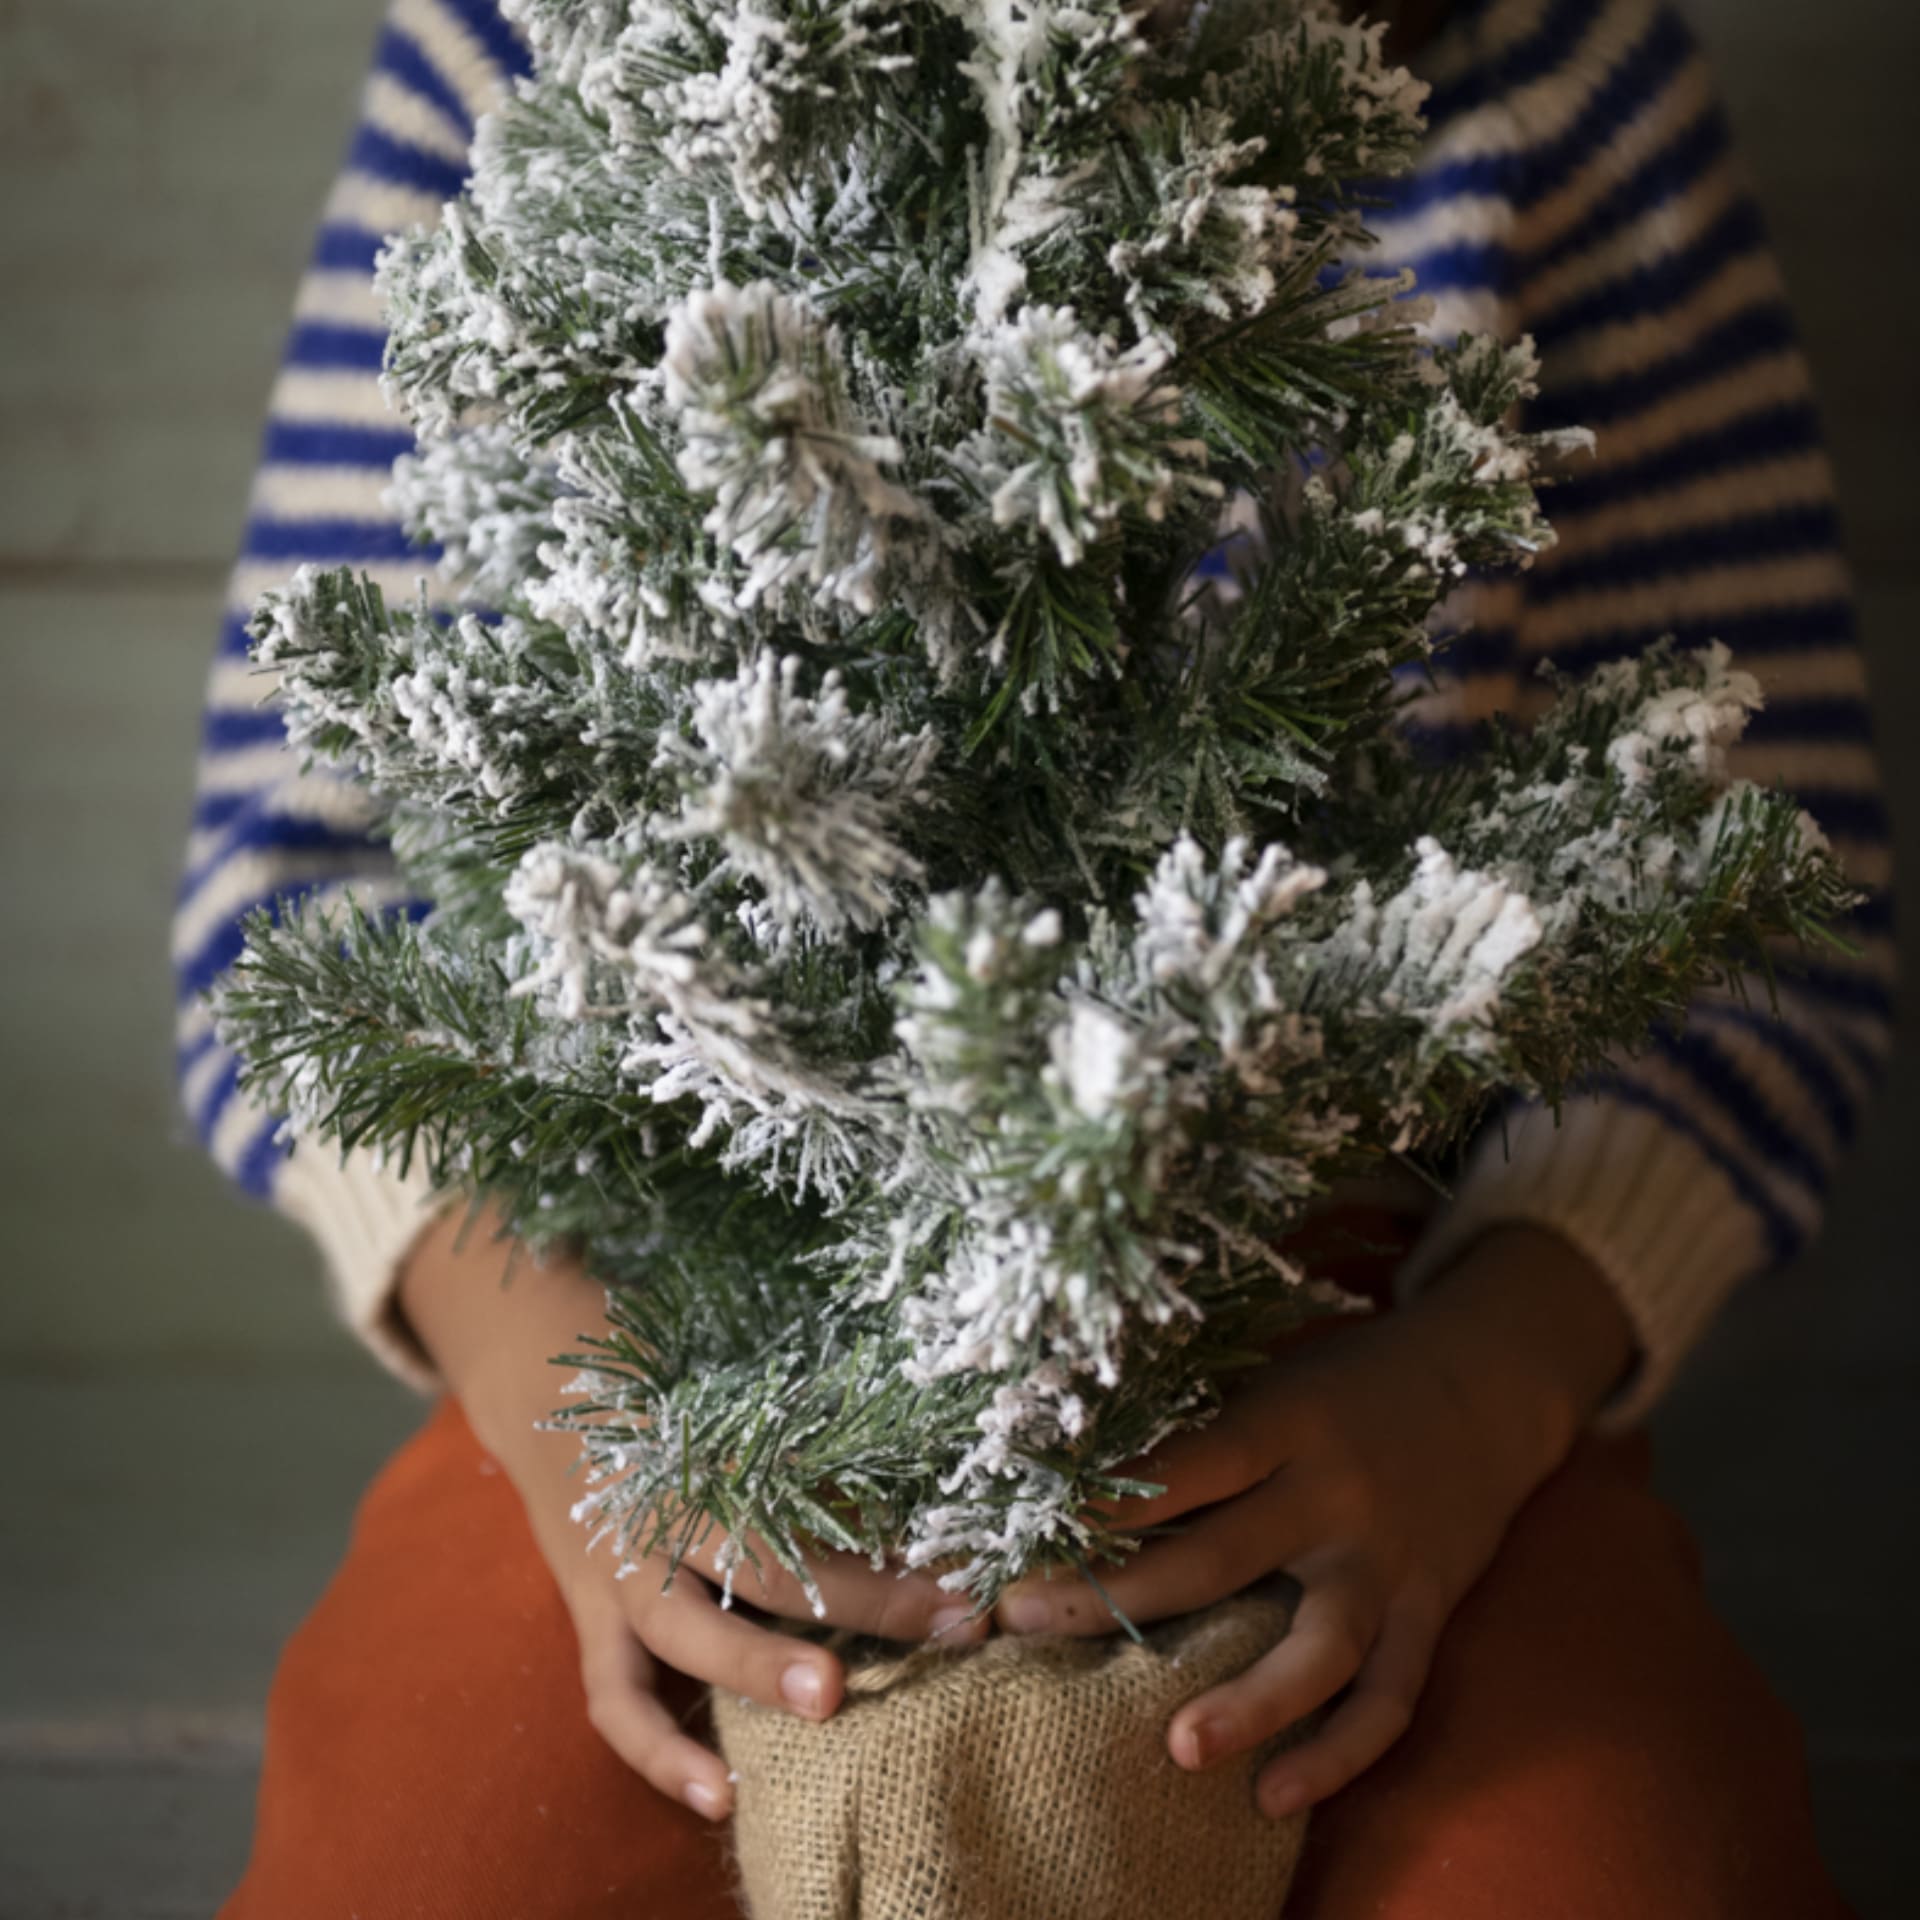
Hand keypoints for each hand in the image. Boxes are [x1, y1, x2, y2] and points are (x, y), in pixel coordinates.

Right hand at [397, 1201, 984, 1822]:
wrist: (549, 1393)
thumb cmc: (674, 1399)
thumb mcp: (734, 1399)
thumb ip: (812, 1435)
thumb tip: (937, 1474)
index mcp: (712, 1447)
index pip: (810, 1490)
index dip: (890, 1528)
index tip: (969, 1560)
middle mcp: (666, 1510)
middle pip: (762, 1556)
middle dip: (860, 1596)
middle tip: (941, 1620)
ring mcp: (621, 1572)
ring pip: (684, 1629)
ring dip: (756, 1667)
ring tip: (828, 1700)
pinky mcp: (594, 1622)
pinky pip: (617, 1698)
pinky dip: (661, 1752)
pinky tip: (720, 1799)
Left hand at [992, 1222, 1635, 1816]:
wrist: (1488, 1381)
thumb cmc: (1352, 1378)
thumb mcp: (1277, 1380)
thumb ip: (1204, 1430)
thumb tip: (1078, 1471)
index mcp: (1284, 1423)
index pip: (1182, 1468)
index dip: (1102, 1504)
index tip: (1020, 1531)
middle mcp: (1333, 1495)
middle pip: (1219, 1558)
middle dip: (1115, 1600)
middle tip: (1023, 1628)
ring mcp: (1384, 1561)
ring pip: (1320, 1646)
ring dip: (1250, 1702)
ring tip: (1178, 1748)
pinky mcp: (1426, 1609)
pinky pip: (1390, 1696)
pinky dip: (1340, 1753)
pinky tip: (1276, 1794)